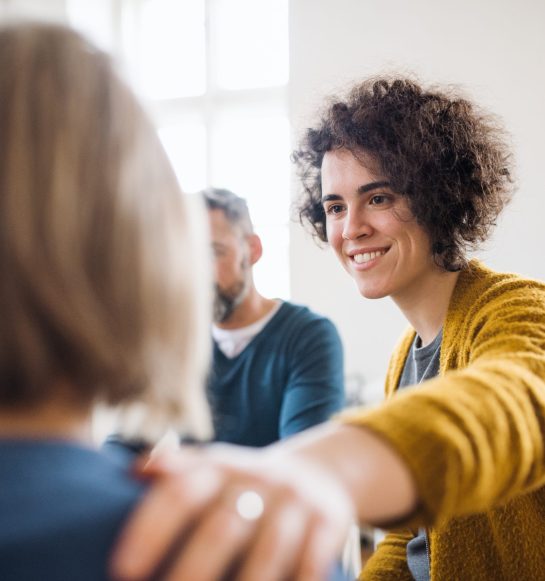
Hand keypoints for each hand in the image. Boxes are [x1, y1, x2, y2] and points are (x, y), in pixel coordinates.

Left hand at [110, 443, 354, 580]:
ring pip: (268, 551)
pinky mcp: (328, 521)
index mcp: (220, 466)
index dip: (151, 528)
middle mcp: (257, 478)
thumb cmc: (246, 484)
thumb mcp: (214, 468)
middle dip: (191, 572)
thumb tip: (132, 471)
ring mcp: (294, 500)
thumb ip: (177, 470)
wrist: (315, 473)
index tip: (122, 568)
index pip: (181, 490)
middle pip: (221, 526)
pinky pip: (312, 562)